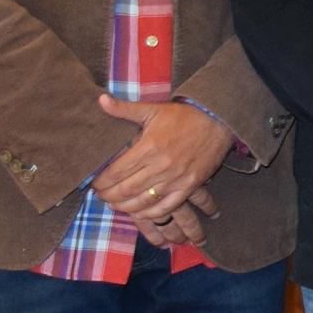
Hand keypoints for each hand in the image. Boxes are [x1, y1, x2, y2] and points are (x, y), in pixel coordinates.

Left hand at [92, 94, 233, 238]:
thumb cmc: (183, 116)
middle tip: (101, 196)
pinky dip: (152, 213)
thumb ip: (124, 109)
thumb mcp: (153, 110)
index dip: (100, 182)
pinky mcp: (190, 185)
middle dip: (108, 196)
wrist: (218, 121)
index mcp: (148, 147)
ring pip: (143, 201)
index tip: (94, 184)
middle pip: (125, 190)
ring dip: (125, 207)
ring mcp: (176, 178)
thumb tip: (100, 100)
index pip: (115, 172)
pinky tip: (140, 212)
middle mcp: (160, 166)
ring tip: (115, 205)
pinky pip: (167, 206)